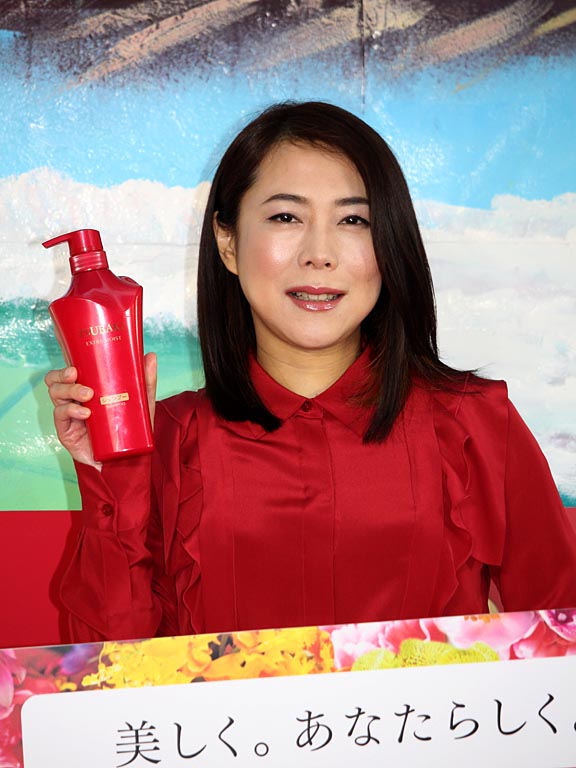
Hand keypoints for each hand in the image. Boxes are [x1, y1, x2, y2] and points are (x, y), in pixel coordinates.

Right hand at [44, 352, 157, 468]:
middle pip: (56, 381)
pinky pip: (60, 416)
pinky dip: (71, 411)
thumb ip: (146, 381)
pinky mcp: (67, 432)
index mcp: (87, 390)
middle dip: (62, 375)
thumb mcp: (141, 404)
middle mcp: (74, 401)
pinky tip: (85, 414)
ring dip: (69, 391)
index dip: (66, 365)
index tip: (76, 363)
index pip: (68, 373)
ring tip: (87, 395)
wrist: (125, 462)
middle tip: (75, 375)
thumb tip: (151, 356)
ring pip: (56, 394)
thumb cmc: (130, 431)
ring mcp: (69, 416)